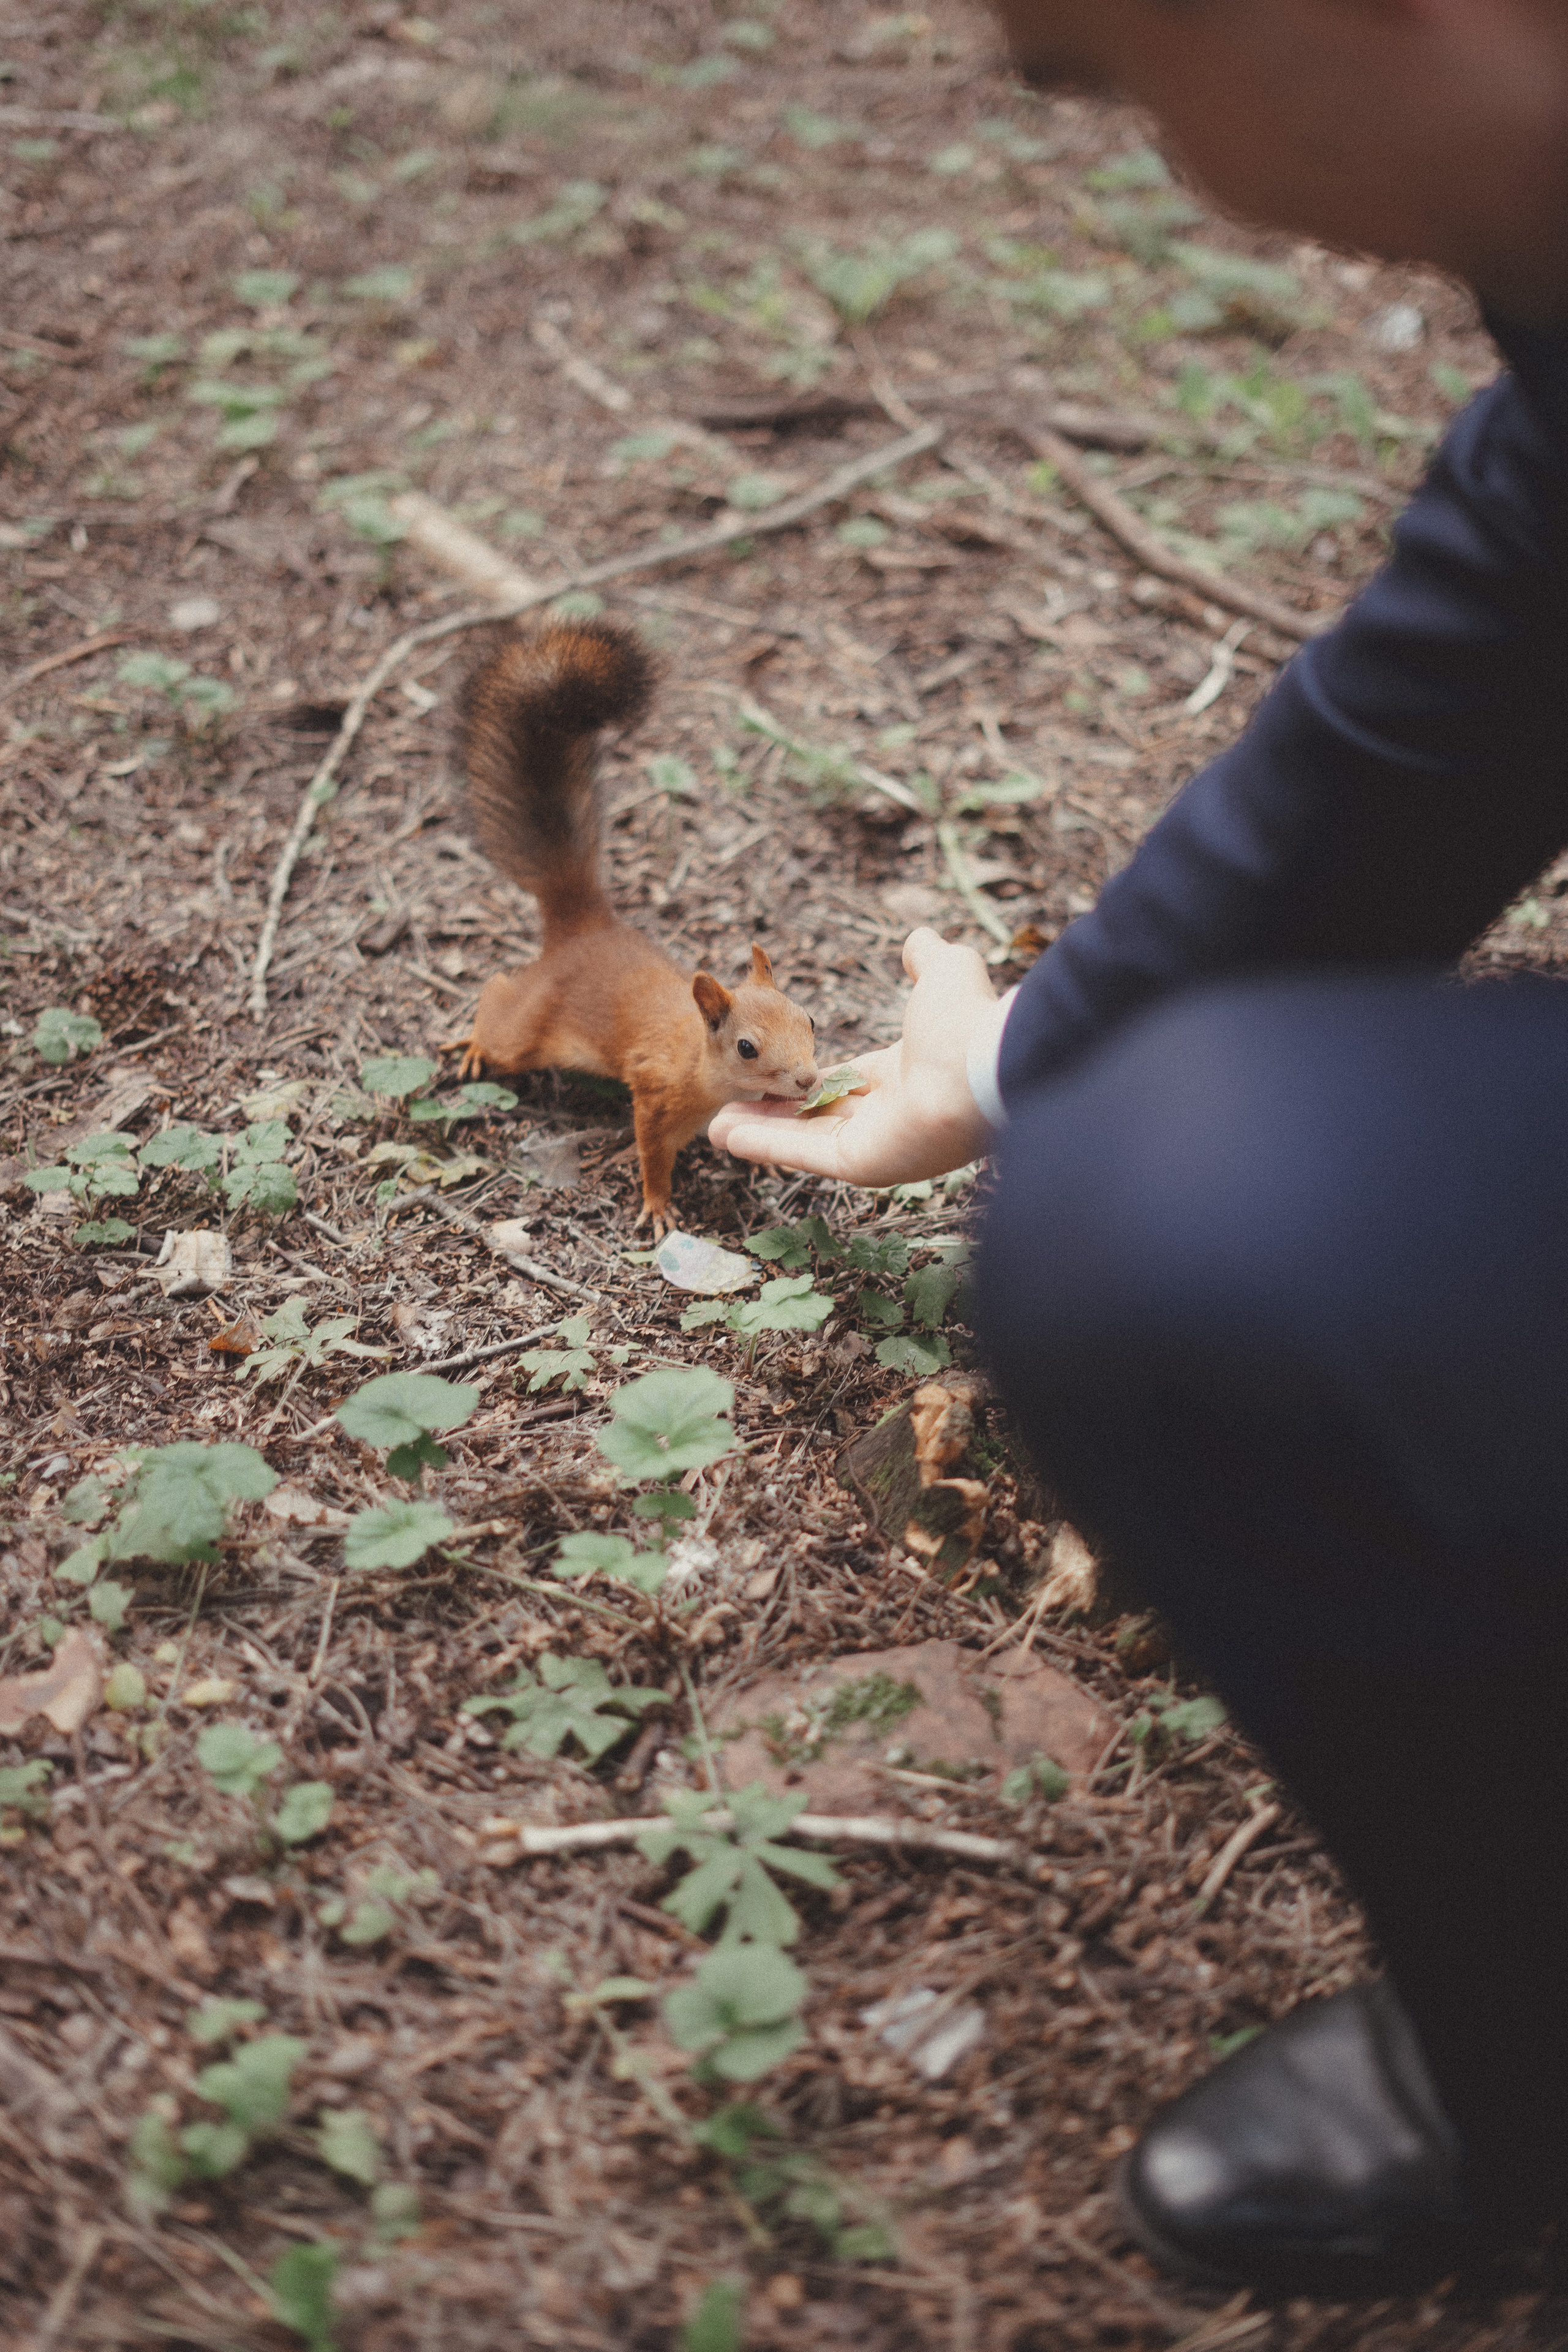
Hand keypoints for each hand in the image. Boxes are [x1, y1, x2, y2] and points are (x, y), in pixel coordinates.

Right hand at [708, 927, 999, 1188]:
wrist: (984, 1066)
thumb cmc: (967, 1023)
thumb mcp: (944, 972)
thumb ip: (926, 957)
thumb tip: (919, 938)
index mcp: (906, 1075)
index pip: (847, 1080)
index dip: (808, 1078)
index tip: (772, 1073)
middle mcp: (892, 1115)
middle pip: (821, 1116)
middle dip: (775, 1114)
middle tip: (733, 1105)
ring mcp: (876, 1145)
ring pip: (805, 1140)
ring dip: (759, 1134)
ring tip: (715, 1126)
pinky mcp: (863, 1166)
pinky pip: (804, 1156)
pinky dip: (762, 1147)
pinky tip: (723, 1136)